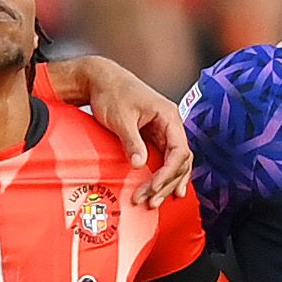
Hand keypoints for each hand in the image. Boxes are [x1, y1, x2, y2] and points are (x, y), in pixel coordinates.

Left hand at [58, 51, 193, 199]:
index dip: (169, 172)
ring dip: (165, 183)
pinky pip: (164, 159)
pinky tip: (163, 190)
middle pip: (180, 161)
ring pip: (174, 163)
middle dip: (166, 183)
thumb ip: (132, 141)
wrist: (101, 79)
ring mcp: (163, 131)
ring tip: (154, 202)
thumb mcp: (121, 118)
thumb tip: (140, 165)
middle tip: (150, 201)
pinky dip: (163, 176)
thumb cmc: (112, 92)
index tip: (155, 187)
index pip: (180, 150)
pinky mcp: (153, 137)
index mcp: (169, 116)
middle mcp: (171, 124)